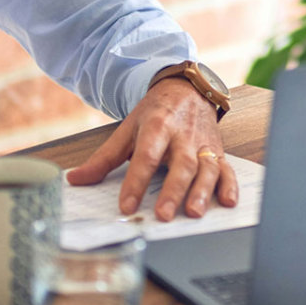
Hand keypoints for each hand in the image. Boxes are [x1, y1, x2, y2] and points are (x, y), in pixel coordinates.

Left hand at [66, 78, 238, 221]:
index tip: (127, 205)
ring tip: (193, 212)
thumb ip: (104, 158)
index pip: (146, 156)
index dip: (136, 182)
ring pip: (206, 168)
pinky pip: (227, 169)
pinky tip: (228, 202)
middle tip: (163, 214)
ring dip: (202, 191)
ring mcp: (203, 144)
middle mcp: (183, 135)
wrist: (188, 89)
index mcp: (157, 126)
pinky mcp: (218, 151)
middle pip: (181, 164)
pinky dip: (230, 185)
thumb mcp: (128, 130)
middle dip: (173, 190)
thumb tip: (75, 179)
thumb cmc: (156, 113)